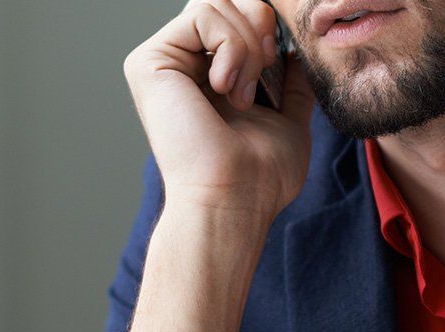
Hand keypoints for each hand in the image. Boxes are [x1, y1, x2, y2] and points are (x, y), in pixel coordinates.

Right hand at [123, 0, 315, 218]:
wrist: (235, 198)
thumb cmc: (259, 178)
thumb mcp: (287, 122)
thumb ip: (289, 87)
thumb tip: (295, 55)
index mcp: (205, 76)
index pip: (236, 15)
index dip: (264, 25)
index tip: (276, 62)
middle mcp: (178, 66)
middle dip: (258, 25)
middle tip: (264, 70)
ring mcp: (161, 63)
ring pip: (215, 1)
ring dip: (246, 44)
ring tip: (243, 92)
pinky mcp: (149, 63)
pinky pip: (202, 13)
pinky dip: (230, 46)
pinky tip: (226, 88)